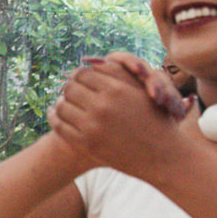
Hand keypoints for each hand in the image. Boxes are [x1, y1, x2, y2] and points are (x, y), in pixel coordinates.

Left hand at [51, 58, 190, 178]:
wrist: (162, 156)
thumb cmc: (155, 120)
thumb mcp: (141, 91)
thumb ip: (117, 74)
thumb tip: (91, 61)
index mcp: (116, 90)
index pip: (83, 73)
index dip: (78, 74)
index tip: (78, 78)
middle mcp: (102, 107)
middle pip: (70, 88)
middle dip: (68, 88)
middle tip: (67, 89)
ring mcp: (91, 127)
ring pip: (61, 107)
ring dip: (59, 103)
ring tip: (61, 102)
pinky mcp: (85, 144)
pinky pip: (60, 126)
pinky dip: (54, 118)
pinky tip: (55, 115)